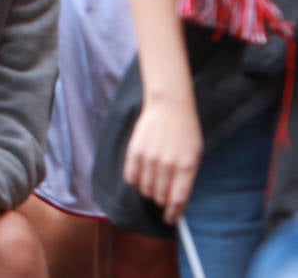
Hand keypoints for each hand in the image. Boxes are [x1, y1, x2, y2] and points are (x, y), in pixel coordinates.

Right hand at [123, 97, 201, 223]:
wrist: (169, 106)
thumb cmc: (186, 131)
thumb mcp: (195, 155)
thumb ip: (186, 177)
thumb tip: (175, 198)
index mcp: (186, 167)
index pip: (177, 200)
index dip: (173, 214)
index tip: (170, 219)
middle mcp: (167, 165)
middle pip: (159, 196)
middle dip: (161, 201)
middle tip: (161, 198)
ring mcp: (149, 158)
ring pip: (144, 189)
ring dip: (148, 192)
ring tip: (151, 186)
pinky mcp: (134, 151)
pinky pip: (130, 177)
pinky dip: (135, 182)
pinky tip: (140, 178)